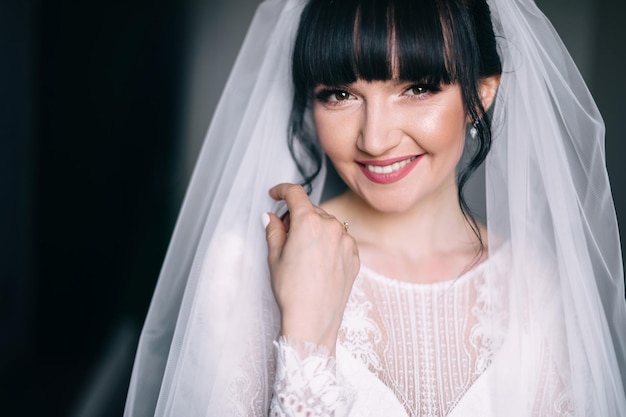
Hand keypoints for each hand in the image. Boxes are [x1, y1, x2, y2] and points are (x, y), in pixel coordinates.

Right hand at [264, 183, 359, 351]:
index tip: (276, 194)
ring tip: (303, 254)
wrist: (314, 320)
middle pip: (311, 209)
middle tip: (285, 236)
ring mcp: (346, 240)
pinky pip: (340, 239)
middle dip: (297, 216)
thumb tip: (271, 217)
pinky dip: (329, 242)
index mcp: (308, 222)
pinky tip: (319, 262)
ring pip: (328, 223)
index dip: (282, 190)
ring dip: (315, 229)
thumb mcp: (274, 257)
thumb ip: (274, 230)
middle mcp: (331, 226)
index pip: (295, 193)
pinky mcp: (355, 255)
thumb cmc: (292, 291)